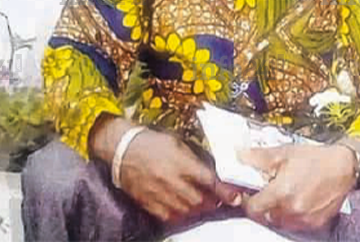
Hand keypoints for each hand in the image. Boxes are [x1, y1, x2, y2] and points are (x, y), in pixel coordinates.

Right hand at [89, 116, 241, 224]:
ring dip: (199, 208)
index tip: (236, 197)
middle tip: (217, 197)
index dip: (225, 192)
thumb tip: (213, 172)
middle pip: (201, 200)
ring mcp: (160, 195)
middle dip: (212, 201)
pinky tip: (184, 207)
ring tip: (201, 201)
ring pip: (188, 211)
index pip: (210, 181)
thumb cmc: (151, 142)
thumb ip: (195, 159)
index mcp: (180, 162)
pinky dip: (182, 214)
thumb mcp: (177, 143)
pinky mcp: (150, 205)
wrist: (122, 150)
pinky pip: (172, 217)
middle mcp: (171, 181)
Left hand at [238, 144, 357, 232]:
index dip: (248, 200)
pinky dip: (291, 215)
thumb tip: (239, 155)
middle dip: (262, 205)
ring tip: (283, 193)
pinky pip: (295, 224)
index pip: (253, 208)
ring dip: (276, 211)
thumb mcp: (283, 153)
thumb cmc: (315, 159)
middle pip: (265, 216)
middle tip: (267, 190)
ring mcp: (304, 219)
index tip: (249, 193)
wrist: (344, 167)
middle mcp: (292, 209)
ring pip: (279, 222)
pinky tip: (296, 199)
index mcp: (282, 192)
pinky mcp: (315, 224)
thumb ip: (258, 157)